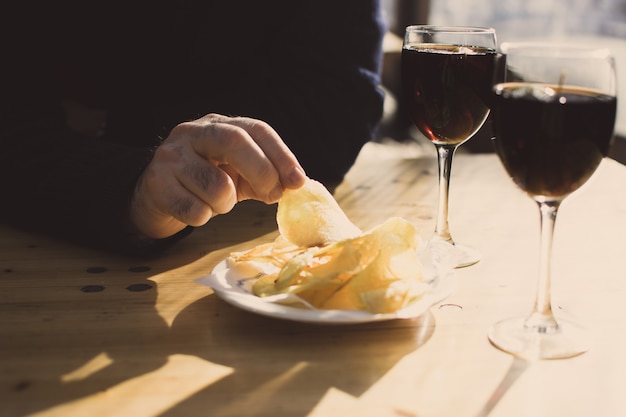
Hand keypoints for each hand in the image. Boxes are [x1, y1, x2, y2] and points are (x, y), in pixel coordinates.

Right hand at [130, 113, 306, 238]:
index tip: (298, 181)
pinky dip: (203, 217)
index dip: (281, 154)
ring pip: (216, 185)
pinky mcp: (156, 185)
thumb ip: (263, 175)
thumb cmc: (202, 184)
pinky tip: (195, 211)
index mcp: (217, 124)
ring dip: (227, 204)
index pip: (256, 129)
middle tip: (273, 196)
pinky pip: (194, 210)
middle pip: (235, 141)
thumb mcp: (235, 173)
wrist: (153, 197)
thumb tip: (294, 185)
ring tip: (218, 204)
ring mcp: (171, 157)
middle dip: (262, 171)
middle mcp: (192, 133)